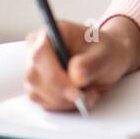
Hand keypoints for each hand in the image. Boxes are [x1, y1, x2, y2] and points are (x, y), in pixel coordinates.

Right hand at [23, 18, 139, 111]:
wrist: (105, 59)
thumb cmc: (104, 50)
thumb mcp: (105, 53)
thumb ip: (91, 63)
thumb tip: (76, 77)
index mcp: (50, 33)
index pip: (40, 56)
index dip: (54, 77)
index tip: (75, 92)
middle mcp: (36, 50)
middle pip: (35, 77)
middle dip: (60, 93)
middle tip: (84, 97)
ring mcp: (34, 70)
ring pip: (37, 93)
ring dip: (64, 101)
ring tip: (88, 93)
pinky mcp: (38, 87)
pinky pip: (44, 102)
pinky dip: (63, 105)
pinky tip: (80, 97)